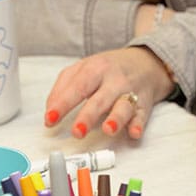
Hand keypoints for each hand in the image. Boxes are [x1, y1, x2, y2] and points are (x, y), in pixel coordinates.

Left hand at [43, 45, 174, 139]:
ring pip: (124, 106)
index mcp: (96, 69)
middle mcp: (114, 80)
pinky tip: (134, 132)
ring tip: (107, 129)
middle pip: (100, 98)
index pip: (77, 87)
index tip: (50, 118)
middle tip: (77, 131)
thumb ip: (63, 87)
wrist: (146, 62)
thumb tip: (50, 110)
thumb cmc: (109, 68)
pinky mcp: (144, 104)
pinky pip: (142, 115)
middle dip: (88, 116)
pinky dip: (138, 124)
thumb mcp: (84, 68)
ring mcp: (131, 92)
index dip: (63, 103)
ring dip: (116, 118)